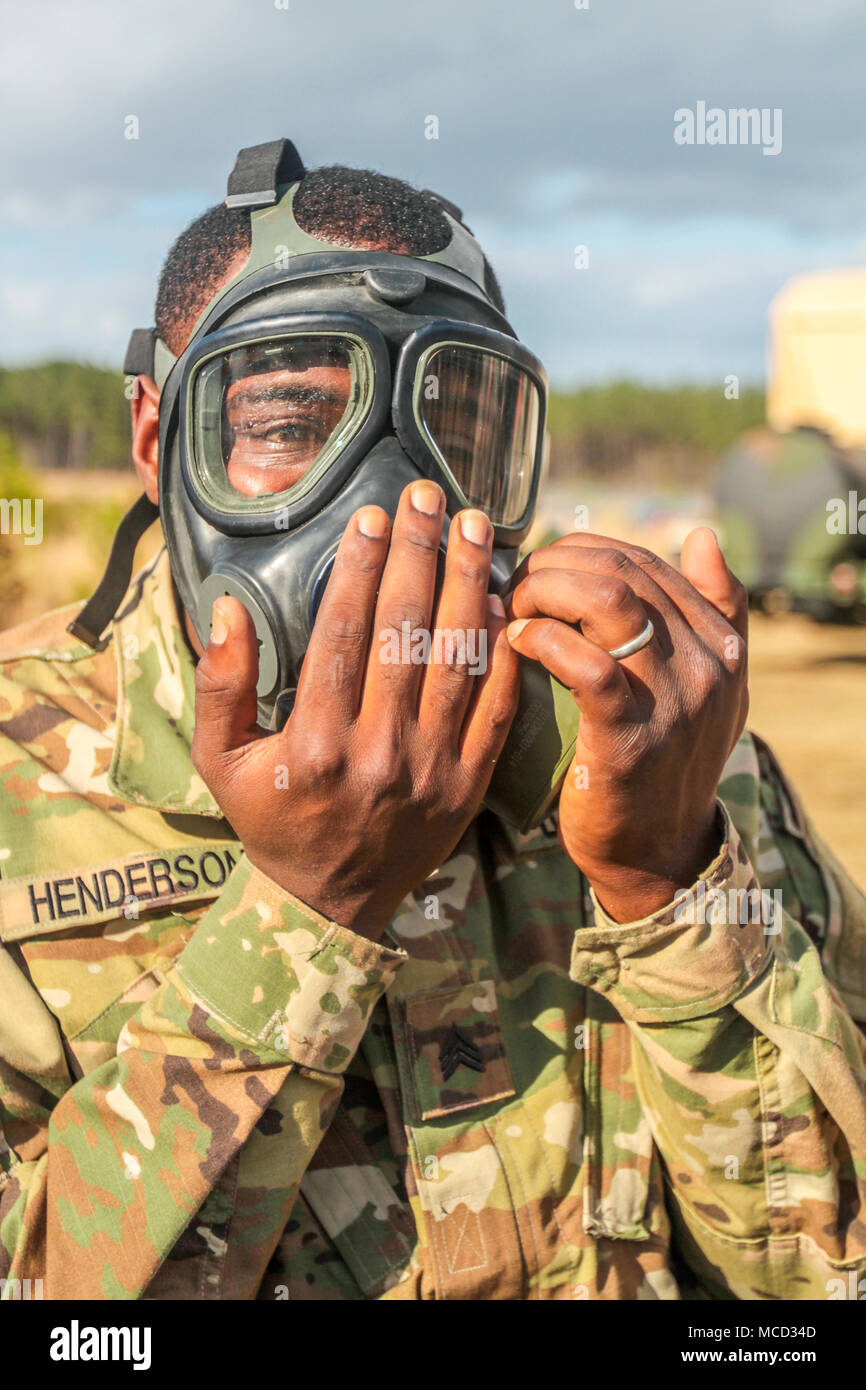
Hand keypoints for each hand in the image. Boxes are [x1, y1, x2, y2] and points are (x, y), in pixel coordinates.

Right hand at [190, 481, 518, 938]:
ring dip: (469, 585)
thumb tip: (227, 607)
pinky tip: (501, 599)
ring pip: (457, 660)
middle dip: (418, 555)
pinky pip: (495, 707)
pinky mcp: (468, 784)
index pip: (342, 635)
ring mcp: (431, 771)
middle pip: (405, 634)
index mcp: (313, 745)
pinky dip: (501, 651)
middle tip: (426, 497)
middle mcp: (377, 754)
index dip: (360, 568)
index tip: (371, 516)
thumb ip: (220, 684)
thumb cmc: (271, 819)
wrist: (332, 902)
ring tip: (474, 527)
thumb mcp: (220, 761)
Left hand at [504, 528, 747, 921]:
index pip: (646, 562)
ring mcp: (673, 700)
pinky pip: (587, 664)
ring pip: (608, 600)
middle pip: (624, 571)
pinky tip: (516, 641)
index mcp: (721, 644)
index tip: (544, 568)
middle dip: (557, 565)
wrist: (658, 854)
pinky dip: (543, 640)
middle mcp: (708, 665)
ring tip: (514, 607)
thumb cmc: (665, 763)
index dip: (583, 552)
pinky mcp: (631, 736)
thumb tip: (703, 537)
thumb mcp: (708, 687)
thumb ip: (714, 611)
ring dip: (547, 590)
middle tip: (518, 585)